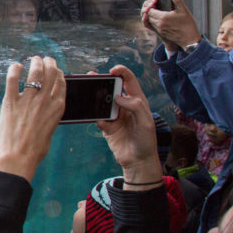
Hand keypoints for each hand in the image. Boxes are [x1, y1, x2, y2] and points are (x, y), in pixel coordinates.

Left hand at [0, 56, 65, 181]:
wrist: (19, 156)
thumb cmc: (35, 149)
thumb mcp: (50, 130)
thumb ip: (50, 116)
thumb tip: (46, 111)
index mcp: (58, 108)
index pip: (61, 83)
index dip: (58, 73)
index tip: (55, 68)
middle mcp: (45, 100)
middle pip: (50, 73)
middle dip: (48, 63)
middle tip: (44, 59)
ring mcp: (28, 99)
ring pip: (34, 73)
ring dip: (35, 63)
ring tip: (33, 59)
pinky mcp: (11, 101)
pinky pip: (13, 79)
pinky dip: (14, 69)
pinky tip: (16, 66)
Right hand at [95, 65, 162, 188]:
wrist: (138, 162)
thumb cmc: (146, 141)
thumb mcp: (146, 122)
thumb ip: (135, 106)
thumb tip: (118, 97)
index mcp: (137, 101)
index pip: (129, 81)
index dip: (121, 72)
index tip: (112, 70)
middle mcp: (125, 106)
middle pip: (112, 89)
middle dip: (102, 81)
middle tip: (91, 76)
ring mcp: (115, 116)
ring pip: (102, 102)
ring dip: (95, 97)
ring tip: (86, 91)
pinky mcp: (107, 127)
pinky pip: (98, 118)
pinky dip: (95, 117)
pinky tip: (98, 120)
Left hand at [141, 0, 200, 51]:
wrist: (189, 39)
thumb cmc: (188, 25)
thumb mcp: (184, 10)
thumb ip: (177, 0)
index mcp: (163, 17)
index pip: (150, 10)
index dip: (150, 4)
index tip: (155, 1)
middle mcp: (159, 24)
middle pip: (148, 15)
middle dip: (149, 9)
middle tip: (154, 4)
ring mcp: (159, 30)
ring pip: (149, 21)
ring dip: (150, 15)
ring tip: (156, 9)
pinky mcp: (160, 33)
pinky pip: (152, 26)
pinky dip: (152, 21)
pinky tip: (157, 17)